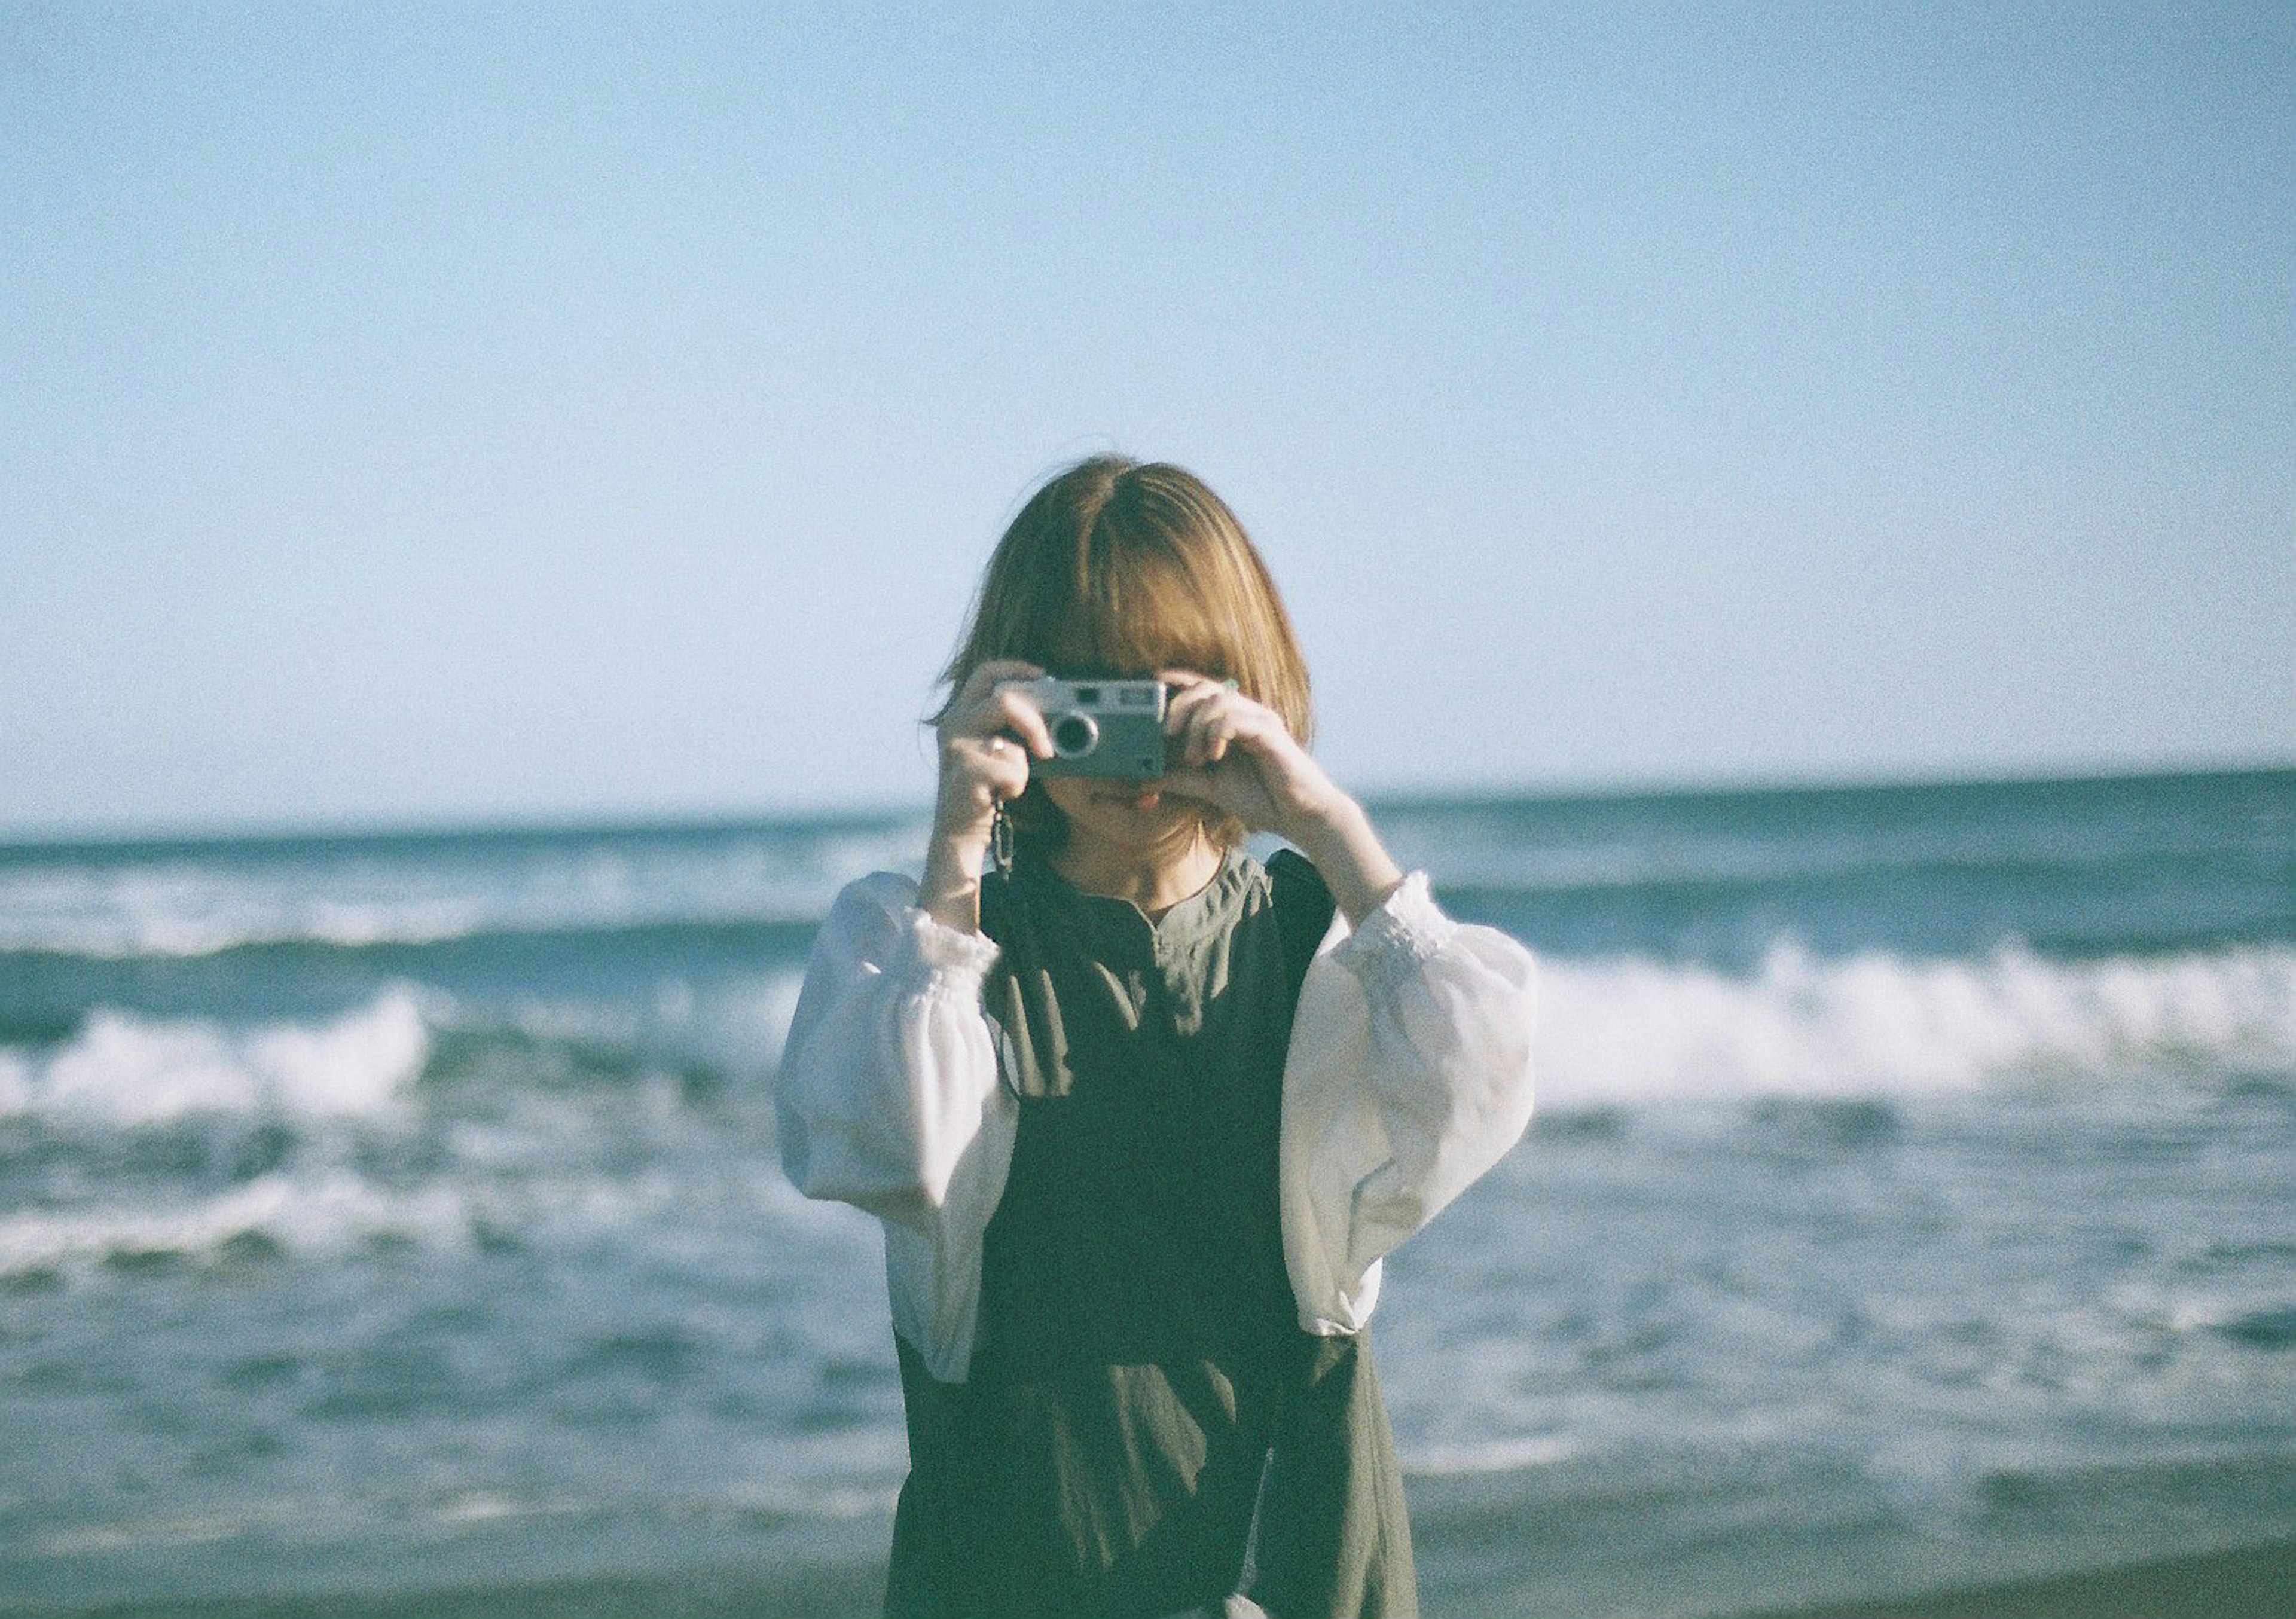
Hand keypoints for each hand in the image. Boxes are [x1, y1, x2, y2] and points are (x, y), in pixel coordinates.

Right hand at [920, 660, 1051, 931]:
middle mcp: (953, 725)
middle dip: (1034, 723)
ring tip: (1007, 782)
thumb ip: (1014, 727)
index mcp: (960, 713)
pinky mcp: (964, 775)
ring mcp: (956, 749)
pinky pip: (1012, 773)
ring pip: (1011, 743)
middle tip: (1046, 749)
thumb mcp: (998, 749)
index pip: (986, 672)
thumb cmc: (986, 790)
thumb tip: (1059, 714)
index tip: (1045, 677)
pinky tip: (999, 796)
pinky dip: (1016, 787)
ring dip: (1021, 766)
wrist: (959, 833)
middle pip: (1003, 699)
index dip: (1017, 668)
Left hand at [1155, 671, 1403, 923]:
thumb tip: (1145, 779)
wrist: (1298, 816)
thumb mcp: (1209, 787)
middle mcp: (1246, 713)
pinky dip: (1216, 734)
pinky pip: (1235, 719)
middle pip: (1204, 687)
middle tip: (1166, 733)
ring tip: (1196, 758)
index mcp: (1232, 720)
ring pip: (1218, 700)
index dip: (1176, 681)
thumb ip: (1180, 778)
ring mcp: (1259, 720)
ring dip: (1197, 727)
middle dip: (1179, 706)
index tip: (1150, 684)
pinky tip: (1214, 756)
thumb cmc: (1261, 797)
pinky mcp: (1270, 733)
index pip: (1201, 688)